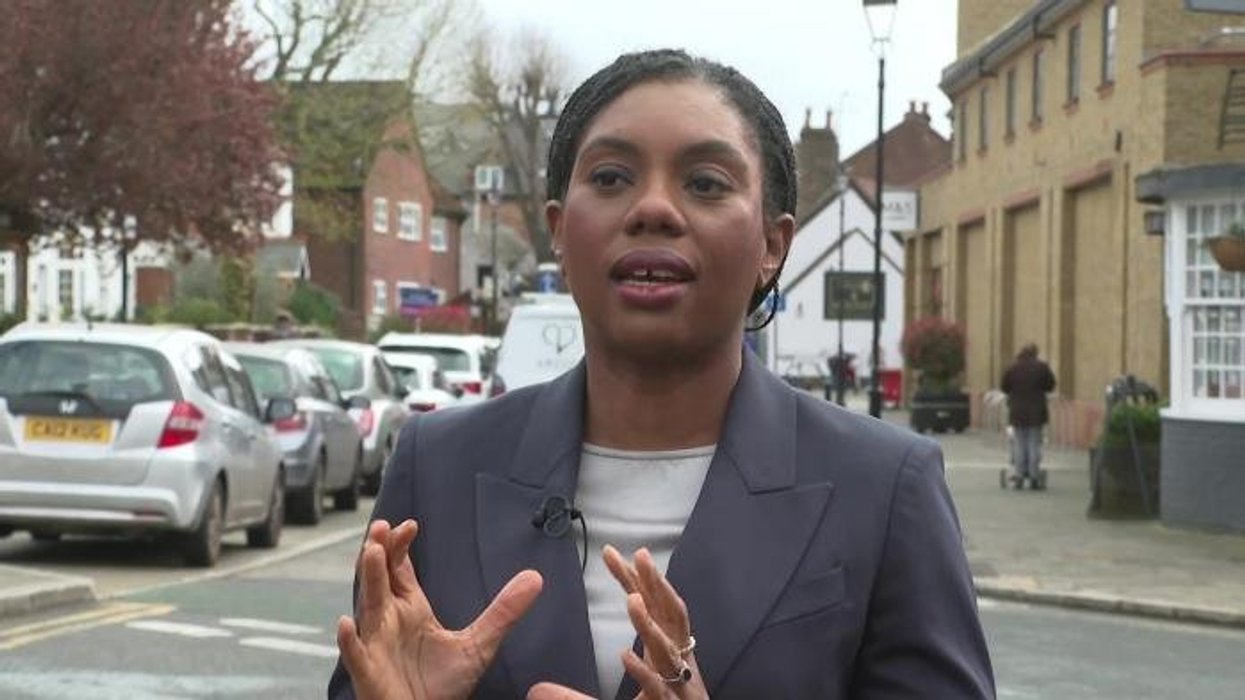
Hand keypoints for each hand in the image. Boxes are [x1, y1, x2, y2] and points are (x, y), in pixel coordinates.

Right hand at [337, 519, 542, 699]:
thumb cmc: (442, 686)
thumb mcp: (479, 645)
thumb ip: (503, 612)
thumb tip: (535, 578)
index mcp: (410, 610)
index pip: (401, 570)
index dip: (401, 547)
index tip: (410, 525)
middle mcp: (389, 621)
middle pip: (380, 578)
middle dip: (380, 552)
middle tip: (382, 526)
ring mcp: (376, 645)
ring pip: (368, 607)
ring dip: (368, 579)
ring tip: (371, 553)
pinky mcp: (369, 673)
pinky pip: (355, 655)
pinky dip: (348, 640)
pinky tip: (345, 623)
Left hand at [527, 546, 706, 699]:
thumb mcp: (616, 698)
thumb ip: (575, 695)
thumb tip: (535, 690)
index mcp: (664, 650)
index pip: (649, 605)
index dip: (632, 578)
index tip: (609, 552)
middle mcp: (675, 661)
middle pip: (668, 615)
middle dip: (656, 584)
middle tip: (641, 554)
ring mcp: (678, 684)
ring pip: (666, 648)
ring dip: (649, 624)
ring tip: (632, 600)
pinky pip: (659, 688)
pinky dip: (643, 672)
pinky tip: (625, 656)